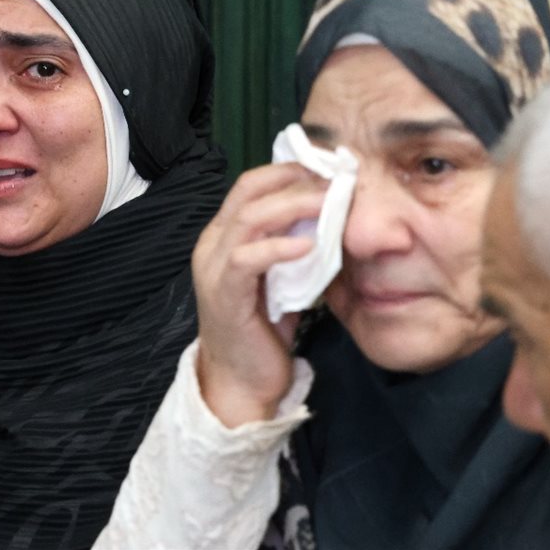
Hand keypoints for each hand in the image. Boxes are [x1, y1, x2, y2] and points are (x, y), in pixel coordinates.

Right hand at [193, 162, 325, 426]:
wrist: (241, 381)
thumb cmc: (264, 330)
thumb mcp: (285, 276)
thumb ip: (298, 246)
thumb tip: (337, 217)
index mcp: (224, 235)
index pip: (251, 185)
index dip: (289, 170)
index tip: (329, 168)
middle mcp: (212, 244)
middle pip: (249, 191)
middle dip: (294, 180)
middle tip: (335, 179)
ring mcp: (213, 267)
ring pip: (248, 217)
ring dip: (292, 205)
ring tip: (329, 202)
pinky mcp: (223, 293)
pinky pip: (247, 258)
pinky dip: (279, 247)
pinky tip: (309, 245)